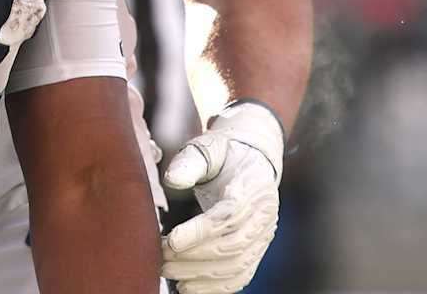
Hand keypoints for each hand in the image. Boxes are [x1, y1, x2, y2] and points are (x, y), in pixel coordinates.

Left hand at [160, 101, 284, 293]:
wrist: (253, 161)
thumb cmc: (226, 154)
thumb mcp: (208, 147)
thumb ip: (189, 161)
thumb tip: (171, 180)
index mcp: (253, 187)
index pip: (229, 215)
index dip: (201, 231)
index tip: (173, 240)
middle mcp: (264, 215)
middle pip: (232, 245)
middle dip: (194, 256)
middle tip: (162, 259)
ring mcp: (263, 235)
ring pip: (236, 265)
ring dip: (201, 275)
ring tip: (169, 273)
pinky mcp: (258, 250)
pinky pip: (241, 275)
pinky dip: (216, 286)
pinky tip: (190, 286)